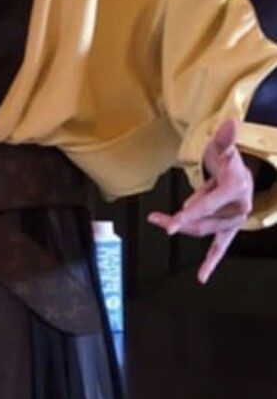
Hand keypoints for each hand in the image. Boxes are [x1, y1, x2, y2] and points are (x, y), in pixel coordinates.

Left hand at [148, 118, 253, 282]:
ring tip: (159, 220)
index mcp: (234, 190)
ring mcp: (233, 222)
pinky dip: (211, 263)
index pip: (207, 204)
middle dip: (179, 219)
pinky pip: (220, 249)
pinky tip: (202, 277)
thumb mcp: (225, 147)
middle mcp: (236, 209)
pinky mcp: (228, 230)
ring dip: (182, 226)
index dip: (188, 213)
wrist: (243, 174)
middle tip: (156, 218)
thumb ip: (226, 137)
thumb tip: (231, 121)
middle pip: (202, 219)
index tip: (172, 223)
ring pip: (203, 229)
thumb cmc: (230, 162)